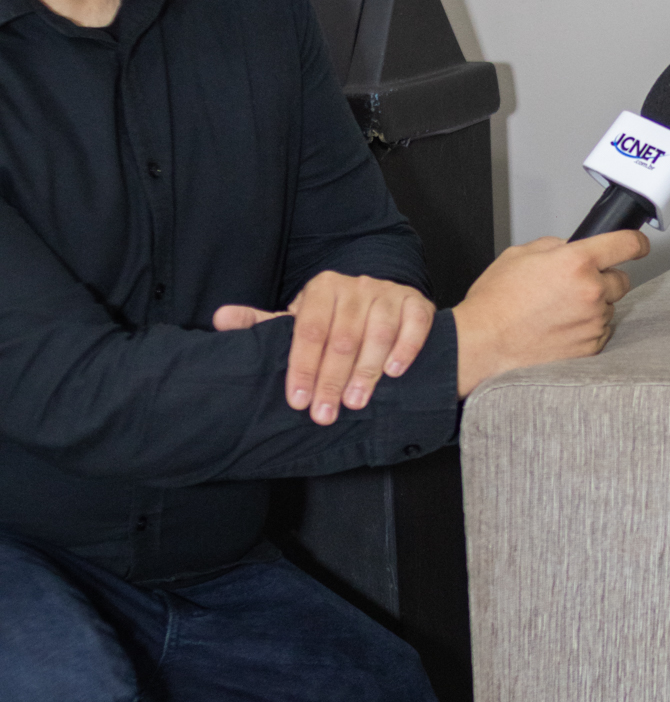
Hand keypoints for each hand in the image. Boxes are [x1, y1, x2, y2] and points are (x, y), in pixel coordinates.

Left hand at [213, 273, 435, 423]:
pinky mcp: (417, 304)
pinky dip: (404, 350)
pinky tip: (394, 373)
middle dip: (331, 379)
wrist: (389, 301)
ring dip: (366, 371)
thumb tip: (220, 320)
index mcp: (322, 289)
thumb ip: (263, 323)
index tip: (297, 400)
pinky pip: (413, 326)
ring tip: (356, 402)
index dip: (302, 367)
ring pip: (377, 334)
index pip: (308, 331)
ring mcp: (388, 295)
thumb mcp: (301, 317)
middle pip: (341, 338)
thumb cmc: (337, 317)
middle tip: (325, 414)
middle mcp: (355, 287)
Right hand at [452, 230, 648, 395]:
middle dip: (602, 279)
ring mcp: (593, 322)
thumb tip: (570, 248)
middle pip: (621, 280)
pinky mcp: (590, 347)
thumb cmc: (496, 303)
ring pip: (609, 307)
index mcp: (576, 262)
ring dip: (593, 306)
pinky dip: (586, 328)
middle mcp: (591, 292)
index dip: (636, 242)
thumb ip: (554, 246)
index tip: (638, 244)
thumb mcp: (520, 255)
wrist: (485, 343)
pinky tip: (559, 327)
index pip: (626, 244)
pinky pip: (600, 331)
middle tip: (573, 286)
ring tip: (557, 310)